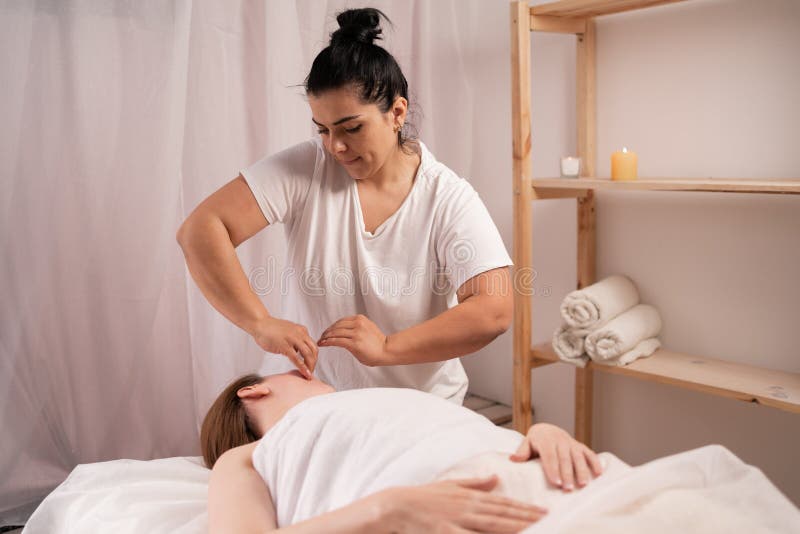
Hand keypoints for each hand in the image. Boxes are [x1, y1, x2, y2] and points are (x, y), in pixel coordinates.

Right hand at [250, 317, 317, 378]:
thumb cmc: (271, 329)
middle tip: (311, 371)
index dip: (314, 357)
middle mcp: (300, 334)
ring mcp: (293, 339)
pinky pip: (296, 358)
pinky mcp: (285, 345)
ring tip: (308, 375)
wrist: (260, 324)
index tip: (312, 365)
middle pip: (313, 350)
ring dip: (310, 366)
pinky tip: (304, 373)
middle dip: (314, 363)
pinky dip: (302, 367)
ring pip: (307, 354)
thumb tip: (298, 352)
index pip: (313, 345)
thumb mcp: (289, 333)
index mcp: (302, 331)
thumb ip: (295, 341)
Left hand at [317, 314, 389, 366]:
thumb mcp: (367, 328)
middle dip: (326, 332)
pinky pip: (337, 341)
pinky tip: (324, 344)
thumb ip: (356, 328)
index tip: (327, 331)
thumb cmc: (378, 343)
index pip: (341, 321)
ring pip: (335, 333)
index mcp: (360, 319)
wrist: (386, 350)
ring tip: (321, 341)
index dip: (332, 326)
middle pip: (336, 326)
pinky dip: (328, 342)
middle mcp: (358, 324)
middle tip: (321, 337)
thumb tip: (344, 331)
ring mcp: (356, 333)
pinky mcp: (354, 343)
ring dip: (325, 337)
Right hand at [374, 474, 546, 532]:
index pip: (503, 504)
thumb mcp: (450, 485)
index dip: (525, 508)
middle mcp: (467, 510)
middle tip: (550, 521)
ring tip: (536, 530)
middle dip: (528, 519)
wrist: (395, 508)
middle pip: (504, 516)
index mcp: (469, 498)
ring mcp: (458, 524)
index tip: (544, 511)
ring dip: (515, 529)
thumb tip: (496, 478)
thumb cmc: (421, 498)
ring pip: (493, 528)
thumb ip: (474, 484)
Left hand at [510, 423, 602, 491]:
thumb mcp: (527, 443)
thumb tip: (513, 459)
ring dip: (581, 471)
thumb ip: (522, 452)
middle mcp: (560, 441)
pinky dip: (595, 462)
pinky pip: (589, 453)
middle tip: (568, 489)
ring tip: (583, 485)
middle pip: (564, 458)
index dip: (553, 469)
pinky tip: (599, 474)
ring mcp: (571, 443)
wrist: (547, 429)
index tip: (556, 483)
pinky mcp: (580, 446)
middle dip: (567, 474)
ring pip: (578, 457)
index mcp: (545, 440)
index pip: (549, 456)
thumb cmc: (535, 442)